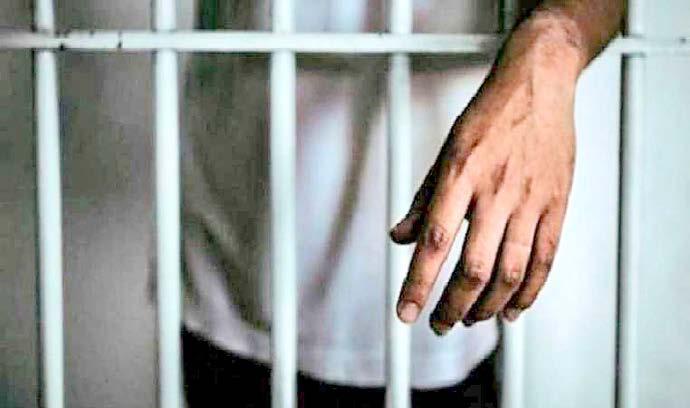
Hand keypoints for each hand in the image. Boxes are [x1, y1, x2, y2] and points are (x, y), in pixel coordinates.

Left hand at [390, 17, 582, 334]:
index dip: (419, 283)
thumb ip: (423, 201)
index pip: (435, 242)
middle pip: (475, 267)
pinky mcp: (556, 204)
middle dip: (454, 306)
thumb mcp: (446, 152)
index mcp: (461, 175)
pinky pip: (545, 258)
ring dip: (489, 305)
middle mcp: (495, 191)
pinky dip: (529, 291)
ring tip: (471, 319)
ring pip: (512, 270)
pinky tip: (513, 308)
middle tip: (440, 324)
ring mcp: (530, 199)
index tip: (406, 312)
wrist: (538, 86)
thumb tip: (400, 238)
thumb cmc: (488, 117)